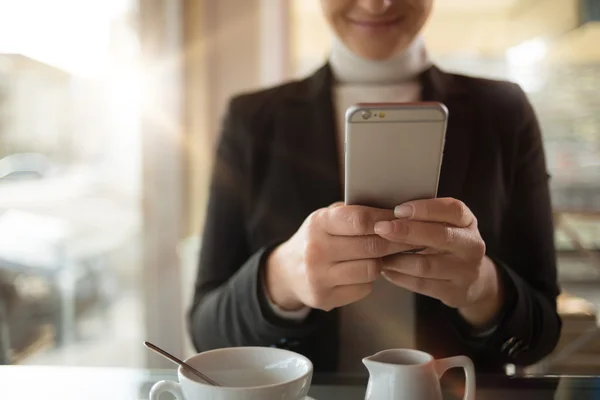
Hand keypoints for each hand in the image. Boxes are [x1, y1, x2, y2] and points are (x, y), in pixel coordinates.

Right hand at [265, 203, 415, 310]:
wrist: (287, 271)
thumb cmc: (318, 239)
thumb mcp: (327, 218)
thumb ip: (354, 213)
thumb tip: (396, 212)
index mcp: (318, 223)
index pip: (360, 219)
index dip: (387, 219)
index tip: (403, 219)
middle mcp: (316, 250)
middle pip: (371, 246)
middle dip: (396, 242)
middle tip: (411, 239)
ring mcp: (319, 276)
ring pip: (371, 269)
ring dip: (383, 262)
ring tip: (386, 255)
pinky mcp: (324, 298)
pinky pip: (364, 288)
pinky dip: (369, 280)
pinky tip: (365, 272)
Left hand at [374, 198, 503, 326]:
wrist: (473, 280)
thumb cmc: (448, 243)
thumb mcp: (445, 225)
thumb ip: (424, 217)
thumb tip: (387, 212)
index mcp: (468, 222)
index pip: (453, 210)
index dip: (426, 209)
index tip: (398, 210)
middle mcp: (472, 246)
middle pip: (441, 236)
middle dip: (407, 232)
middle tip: (381, 228)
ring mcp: (465, 272)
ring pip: (426, 264)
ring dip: (397, 258)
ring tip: (376, 252)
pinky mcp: (454, 292)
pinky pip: (421, 284)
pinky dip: (399, 276)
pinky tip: (385, 269)